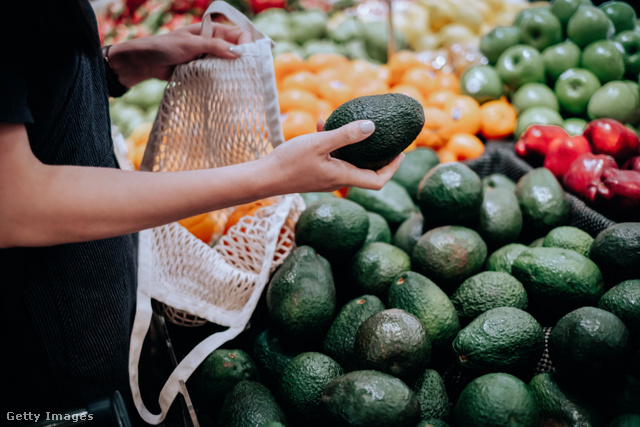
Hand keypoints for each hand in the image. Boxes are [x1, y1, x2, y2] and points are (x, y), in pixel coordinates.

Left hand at [107, 22, 251, 87]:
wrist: (144, 63)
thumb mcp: (190, 44)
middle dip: (242, 59)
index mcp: (210, 30)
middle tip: (249, 72)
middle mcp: (211, 43)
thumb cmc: (165, 47)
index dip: (245, 43)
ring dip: (232, 71)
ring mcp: (206, 57)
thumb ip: (214, 46)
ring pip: (227, 64)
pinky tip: (227, 86)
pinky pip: (216, 74)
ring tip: (240, 81)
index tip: (247, 56)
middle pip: (235, 50)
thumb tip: (238, 53)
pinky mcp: (201, 70)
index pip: (237, 33)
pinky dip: (222, 79)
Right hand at [263, 120, 404, 194]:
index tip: (400, 154)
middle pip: (365, 171)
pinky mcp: (314, 171)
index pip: (377, 181)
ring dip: (350, 142)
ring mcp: (325, 176)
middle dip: (376, 154)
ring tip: (348, 122)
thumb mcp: (320, 143)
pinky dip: (331, 141)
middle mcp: (337, 180)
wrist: (263, 177)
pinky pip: (330, 156)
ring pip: (346, 160)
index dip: (392, 169)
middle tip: (385, 137)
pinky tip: (320, 123)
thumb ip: (346, 135)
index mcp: (343, 176)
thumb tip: (372, 126)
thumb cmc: (290, 162)